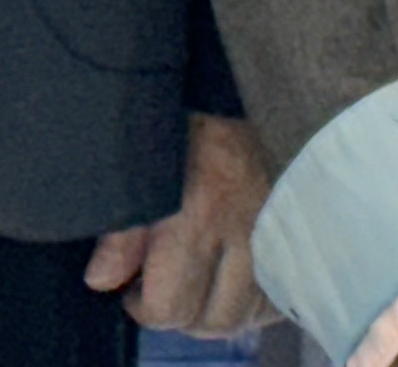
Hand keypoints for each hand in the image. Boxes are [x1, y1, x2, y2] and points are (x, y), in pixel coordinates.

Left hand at [83, 113, 274, 333]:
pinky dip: (253, 300)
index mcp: (196, 213)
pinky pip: (279, 295)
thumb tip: (101, 281)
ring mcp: (274, 235)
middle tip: (162, 286)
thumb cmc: (185, 114)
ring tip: (193, 284)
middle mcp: (241, 233)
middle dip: (179, 314)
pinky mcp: (296, 231)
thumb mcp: (141, 161)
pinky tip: (230, 279)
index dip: (143, 306)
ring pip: (247, 314)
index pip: (170, 304)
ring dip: (216, 311)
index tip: (132, 289)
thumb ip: (122, 228)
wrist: (240, 78)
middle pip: (211, 319)